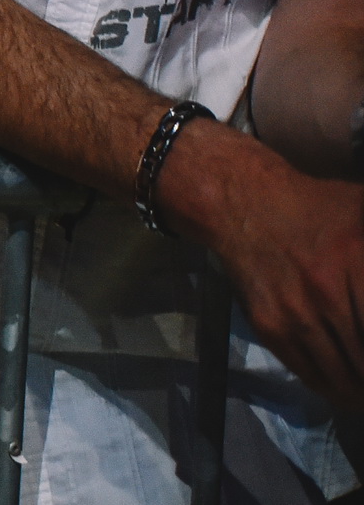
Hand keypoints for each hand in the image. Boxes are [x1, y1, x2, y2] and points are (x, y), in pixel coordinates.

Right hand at [170, 119, 363, 401]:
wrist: (245, 204)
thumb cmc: (324, 210)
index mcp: (360, 260)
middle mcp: (328, 291)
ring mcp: (297, 312)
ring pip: (346, 375)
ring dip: (362, 393)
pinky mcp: (270, 325)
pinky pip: (310, 373)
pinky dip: (334, 390)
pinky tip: (348, 393)